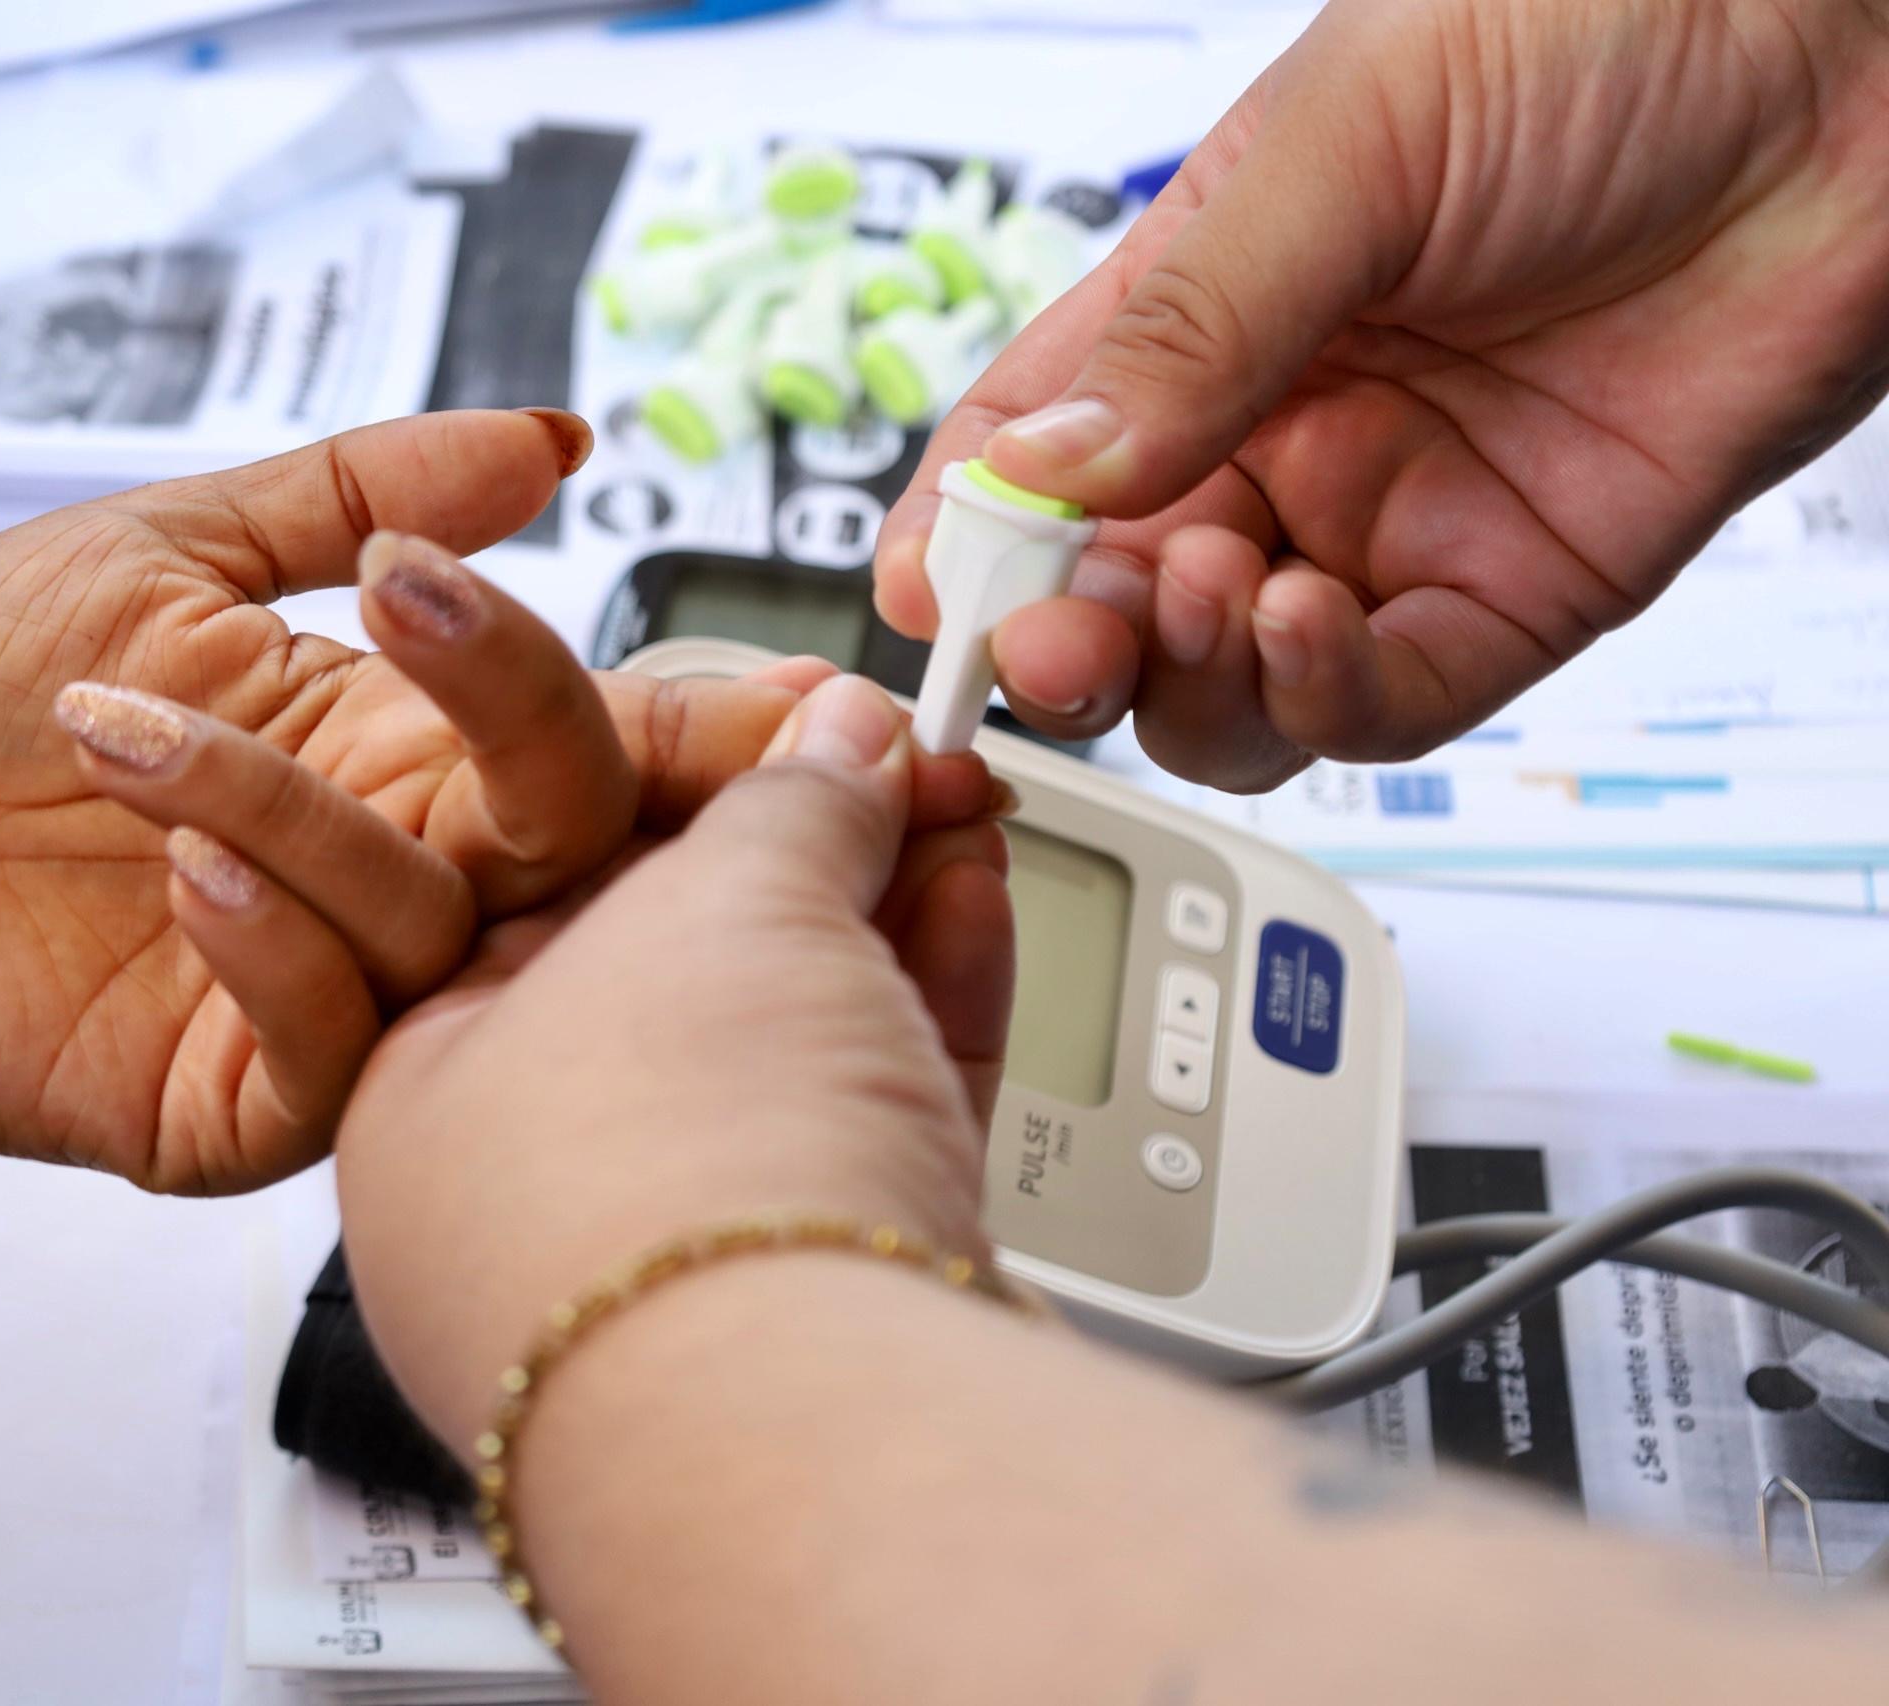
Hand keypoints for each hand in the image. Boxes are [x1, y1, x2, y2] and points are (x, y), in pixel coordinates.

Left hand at [0, 411, 994, 1192]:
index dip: (714, 719)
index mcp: (410, 756)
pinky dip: (271, 945)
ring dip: (291, 811)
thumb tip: (552, 438)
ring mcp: (334, 1006)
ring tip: (121, 729)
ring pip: (439, 929)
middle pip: (577, 840)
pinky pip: (329, 1047)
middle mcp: (403, 882)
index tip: (807, 686)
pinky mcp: (245, 1105)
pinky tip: (176, 866)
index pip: (607, 743)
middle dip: (570, 742)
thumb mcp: (163, 548)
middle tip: (480, 649)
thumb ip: (360, 487)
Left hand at [334, 674, 1015, 1448]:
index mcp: (419, 1088)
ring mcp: (673, 1267)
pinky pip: (861, 1131)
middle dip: (803, 846)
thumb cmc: (663, 1173)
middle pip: (681, 972)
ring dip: (879, 913)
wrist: (793, 1427)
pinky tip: (970, 907)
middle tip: (898, 756)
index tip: (774, 717)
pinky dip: (921, 1015)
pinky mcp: (805, 1312)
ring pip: (789, 1051)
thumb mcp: (719, 897)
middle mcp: (531, 1195)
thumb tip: (842, 740)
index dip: (672, 779)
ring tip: (957, 807)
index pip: (538, 894)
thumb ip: (785, 798)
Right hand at [877, 0, 1888, 788]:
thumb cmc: (1600, 24)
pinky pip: (1386, 699)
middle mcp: (1279, 432)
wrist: (1850, 49)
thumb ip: (1191, 323)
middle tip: (1055, 639)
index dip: (965, 539)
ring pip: (1229, 684)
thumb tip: (1042, 475)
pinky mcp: (1518, 589)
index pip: (1027, 458)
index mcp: (1198, 314)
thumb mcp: (1348, 145)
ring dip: (1191, 675)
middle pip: (1113, 600)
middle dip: (1064, 639)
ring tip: (1219, 593)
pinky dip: (1325, 693)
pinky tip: (1309, 619)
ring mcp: (1392, 519)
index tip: (932, 595)